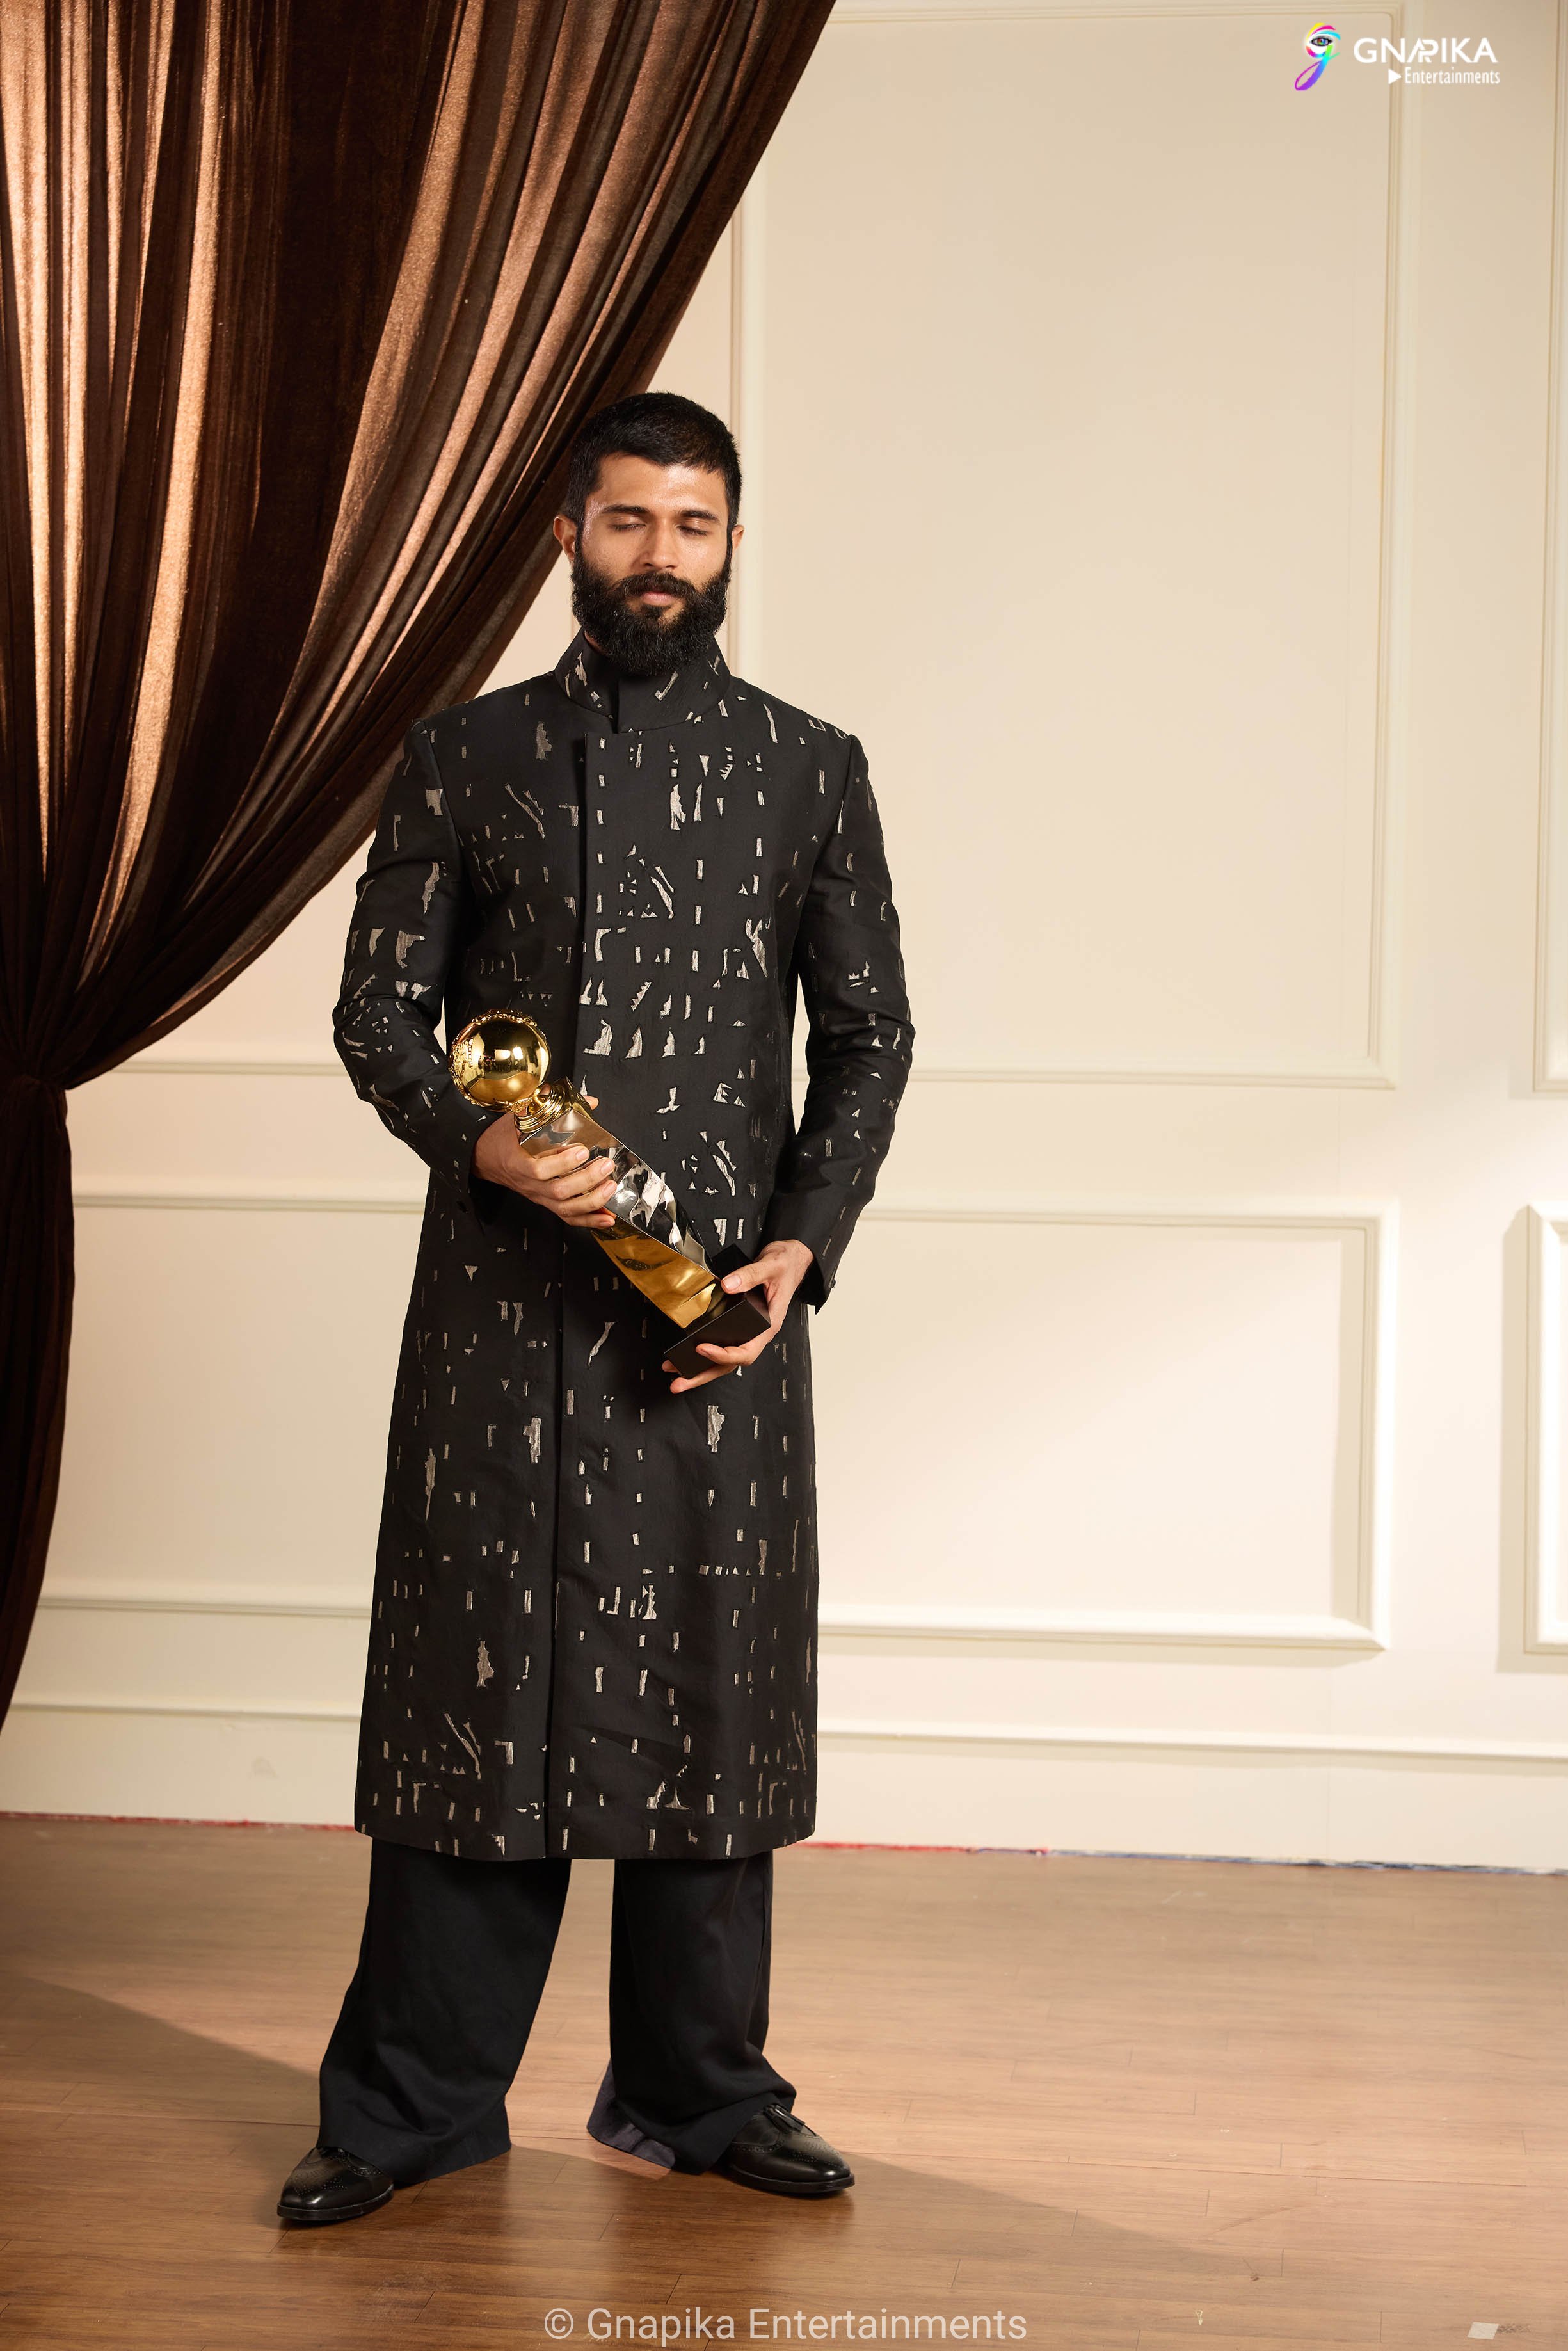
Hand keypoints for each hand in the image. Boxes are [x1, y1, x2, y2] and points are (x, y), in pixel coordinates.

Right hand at [471, 1097, 618, 1229]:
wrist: (485, 1158)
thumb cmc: (502, 1138)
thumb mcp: (519, 1118)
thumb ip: (550, 1108)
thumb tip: (588, 1100)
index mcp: (519, 1164)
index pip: (539, 1170)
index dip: (562, 1164)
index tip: (582, 1151)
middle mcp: (530, 1185)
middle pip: (559, 1192)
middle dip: (586, 1180)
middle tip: (606, 1165)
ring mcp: (539, 1196)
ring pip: (566, 1208)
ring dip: (592, 1201)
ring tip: (610, 1186)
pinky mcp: (546, 1203)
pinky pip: (568, 1217)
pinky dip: (589, 1220)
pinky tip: (607, 1218)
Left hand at [661, 1239, 814, 1393]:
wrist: (792, 1260)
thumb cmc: (785, 1266)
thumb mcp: (770, 1266)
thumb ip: (750, 1275)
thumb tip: (728, 1285)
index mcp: (768, 1325)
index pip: (746, 1351)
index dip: (723, 1354)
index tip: (702, 1348)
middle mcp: (758, 1334)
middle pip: (730, 1364)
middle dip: (704, 1375)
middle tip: (679, 1383)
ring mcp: (749, 1332)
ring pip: (725, 1360)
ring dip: (700, 1370)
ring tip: (676, 1374)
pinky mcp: (741, 1326)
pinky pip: (723, 1345)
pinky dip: (704, 1355)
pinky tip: (686, 1356)